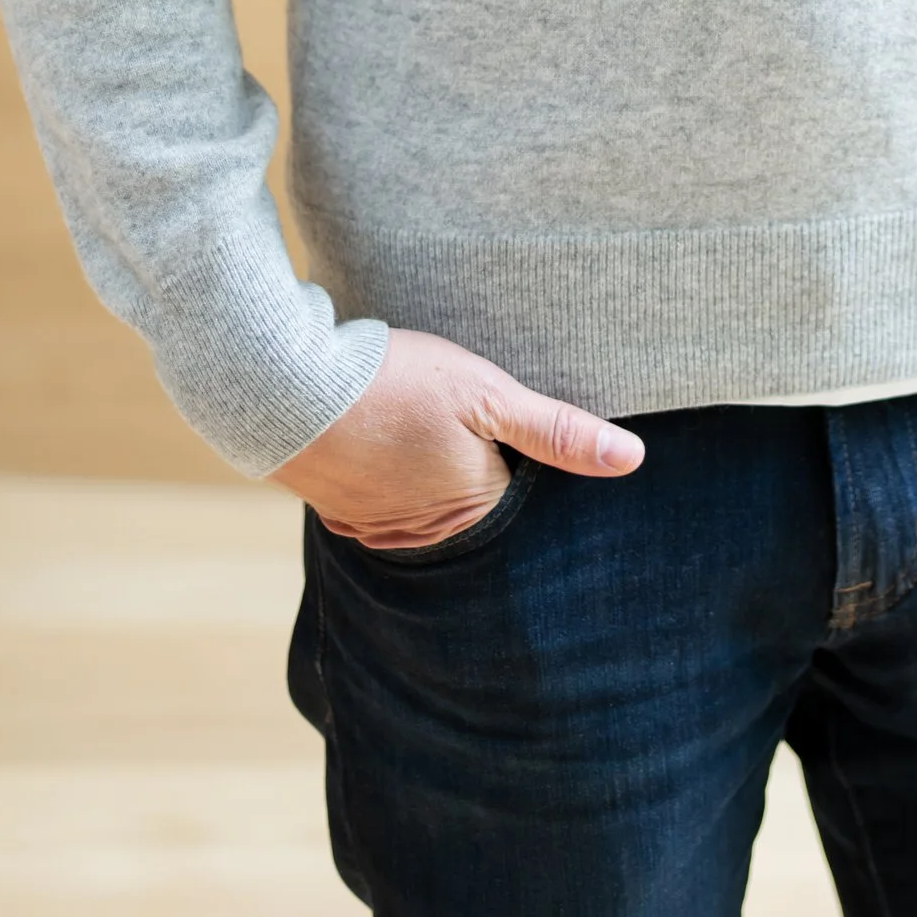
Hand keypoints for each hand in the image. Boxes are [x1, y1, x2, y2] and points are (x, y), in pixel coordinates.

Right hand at [272, 327, 644, 550]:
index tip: (515, 423)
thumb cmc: (395, 383)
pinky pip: (381, 501)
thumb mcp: (487, 392)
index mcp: (474, 508)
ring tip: (424, 427)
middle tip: (465, 421)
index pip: (522, 493)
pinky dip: (388, 474)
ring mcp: (378, 526)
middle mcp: (426, 533)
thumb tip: (632, 460)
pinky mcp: (339, 510)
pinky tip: (386, 439)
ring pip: (425, 504)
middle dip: (477, 469)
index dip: (524, 455)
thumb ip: (558, 429)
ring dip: (429, 473)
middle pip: (473, 503)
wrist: (285, 386)